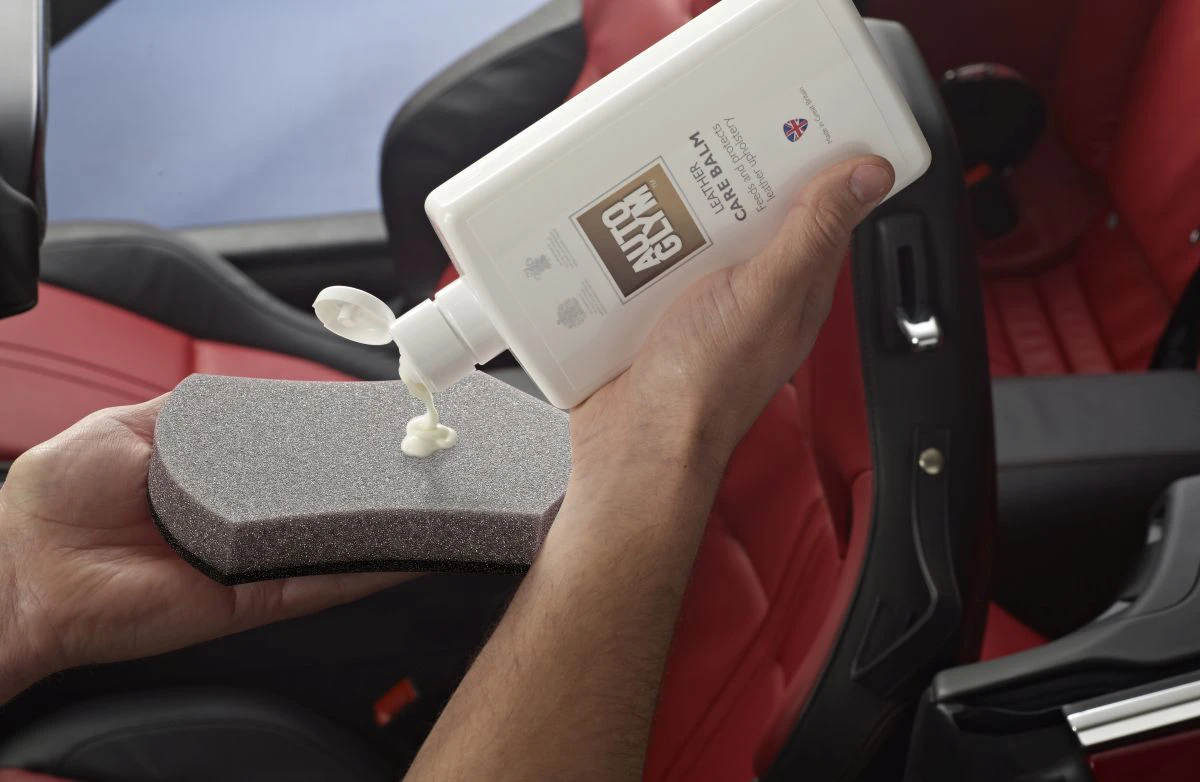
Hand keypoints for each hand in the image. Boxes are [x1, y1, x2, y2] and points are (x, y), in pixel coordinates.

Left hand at [0, 396, 409, 700]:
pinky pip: (320, 584)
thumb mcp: (128, 426)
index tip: (368, 421)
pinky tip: (405, 547)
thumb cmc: (58, 499)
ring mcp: (251, 563)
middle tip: (414, 455)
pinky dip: (366, 570)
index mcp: (213, 480)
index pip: (287, 458)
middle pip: (317, 502)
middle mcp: (238, 522)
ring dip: (379, 525)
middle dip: (365, 482)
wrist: (26, 571)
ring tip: (425, 496)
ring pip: (331, 543)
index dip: (328, 441)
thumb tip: (250, 392)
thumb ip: (191, 411)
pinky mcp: (253, 601)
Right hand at [570, 155, 894, 478]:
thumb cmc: (703, 388)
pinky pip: (650, 262)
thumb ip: (813, 235)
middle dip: (732, 176)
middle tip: (712, 136)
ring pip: (698, 236)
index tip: (792, 120)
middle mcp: (751, 296)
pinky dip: (639, 240)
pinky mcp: (653, 316)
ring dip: (680, 205)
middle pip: (751, 217)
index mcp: (793, 291)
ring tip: (661, 172)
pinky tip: (624, 224)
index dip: (811, 164)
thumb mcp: (765, 296)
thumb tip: (869, 175)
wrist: (634, 448)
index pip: (818, 213)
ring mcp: (701, 306)